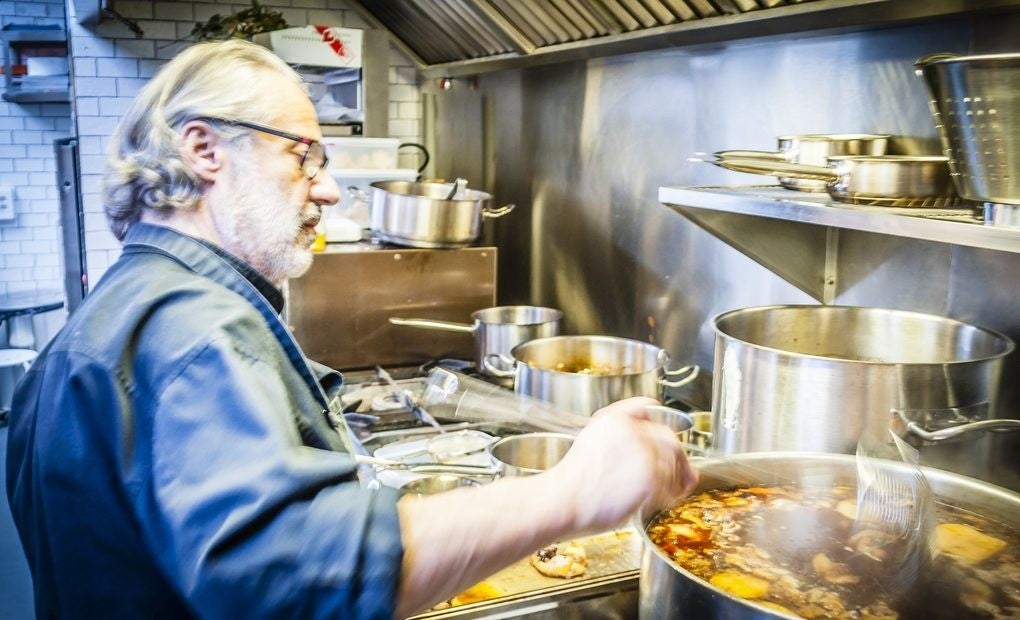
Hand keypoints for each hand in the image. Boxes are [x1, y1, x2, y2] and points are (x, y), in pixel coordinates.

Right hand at [547, 397, 699, 532]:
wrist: (562, 501)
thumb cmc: (571, 481)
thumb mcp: (589, 440)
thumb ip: (617, 431)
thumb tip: (645, 437)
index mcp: (615, 419)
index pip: (648, 410)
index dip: (661, 424)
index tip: (669, 436)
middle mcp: (633, 432)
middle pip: (670, 439)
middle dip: (679, 457)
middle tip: (685, 473)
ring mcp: (645, 454)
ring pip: (674, 465)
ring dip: (675, 480)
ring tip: (669, 492)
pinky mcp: (651, 478)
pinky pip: (671, 488)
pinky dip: (669, 497)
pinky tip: (658, 502)